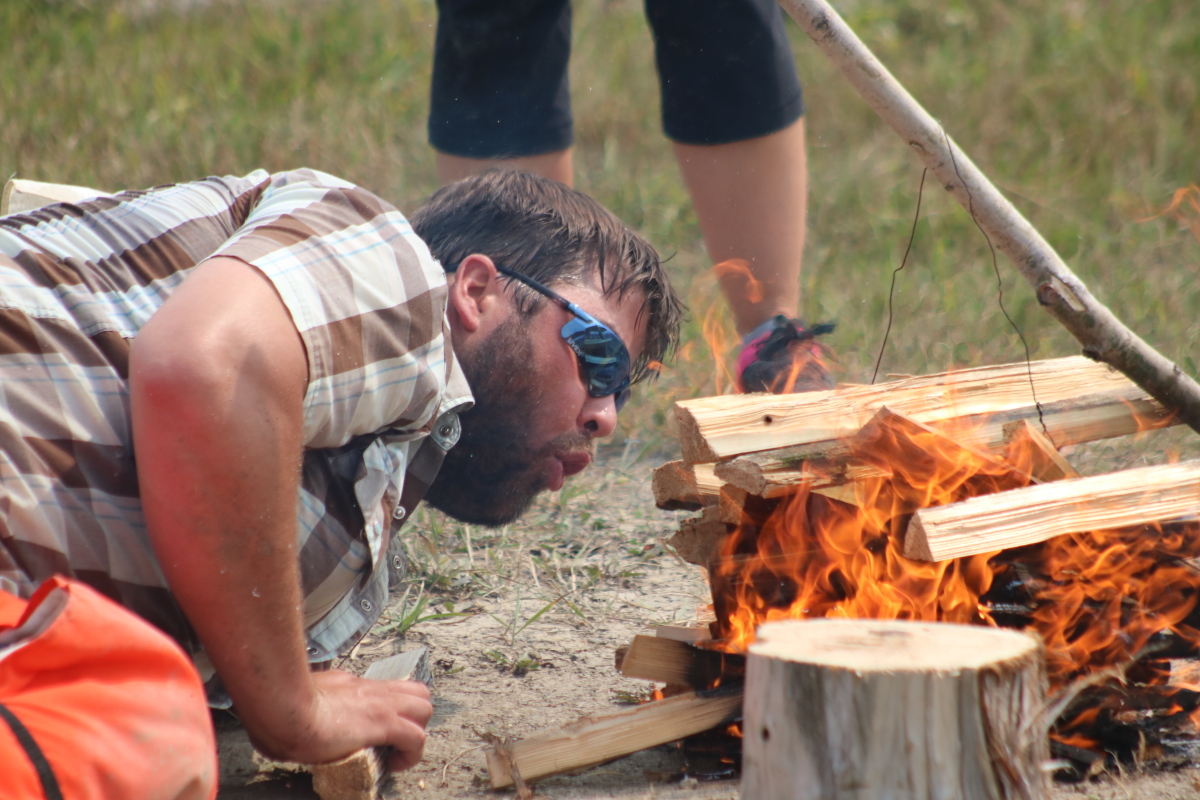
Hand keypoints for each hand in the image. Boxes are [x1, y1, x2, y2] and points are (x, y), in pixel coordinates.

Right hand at [245, 669, 432, 769]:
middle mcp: (371, 689)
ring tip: (397, 753)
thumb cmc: (280, 708)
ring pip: (424, 708)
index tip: (375, 731)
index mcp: (351, 683)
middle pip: (417, 690)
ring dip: (417, 732)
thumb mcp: (298, 699)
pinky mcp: (383, 723)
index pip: (386, 688)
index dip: (390, 709)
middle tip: (396, 739)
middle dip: (415, 716)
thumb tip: (287, 722)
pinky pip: (416, 738)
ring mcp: (380, 704)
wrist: (283, 708)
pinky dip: (412, 754)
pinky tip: (394, 766)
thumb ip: (304, 705)